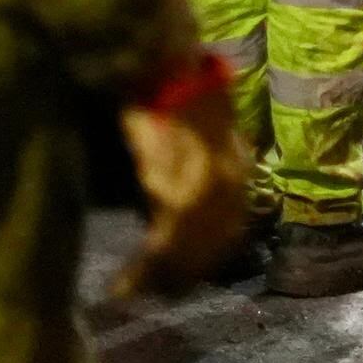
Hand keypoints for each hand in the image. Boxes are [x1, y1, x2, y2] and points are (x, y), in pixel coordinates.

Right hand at [110, 63, 252, 299]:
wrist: (164, 67)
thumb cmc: (170, 97)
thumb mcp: (195, 141)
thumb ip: (191, 177)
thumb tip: (168, 216)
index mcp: (239, 172)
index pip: (229, 233)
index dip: (203, 261)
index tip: (181, 281)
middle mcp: (231, 187)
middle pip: (208, 252)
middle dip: (180, 278)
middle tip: (154, 295)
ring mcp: (206, 194)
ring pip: (184, 256)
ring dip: (156, 281)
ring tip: (130, 293)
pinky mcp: (177, 196)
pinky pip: (162, 249)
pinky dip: (141, 272)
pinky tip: (122, 285)